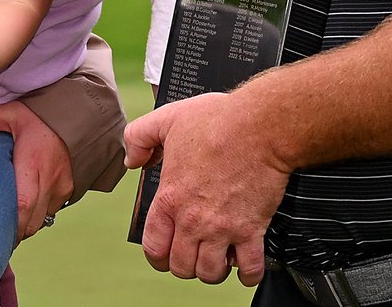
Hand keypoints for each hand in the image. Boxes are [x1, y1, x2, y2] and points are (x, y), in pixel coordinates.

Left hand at [0, 99, 73, 241]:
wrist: (74, 113)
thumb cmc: (39, 115)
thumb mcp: (10, 112)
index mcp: (31, 163)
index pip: (23, 204)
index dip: (12, 224)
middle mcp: (48, 178)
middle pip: (32, 221)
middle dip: (15, 232)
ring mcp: (60, 185)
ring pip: (42, 220)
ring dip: (27, 225)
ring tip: (10, 223)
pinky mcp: (68, 188)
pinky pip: (52, 211)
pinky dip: (39, 214)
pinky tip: (28, 210)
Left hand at [124, 92, 287, 286]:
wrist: (259, 126)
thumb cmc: (219, 121)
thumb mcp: (167, 118)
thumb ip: (139, 136)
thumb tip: (132, 159)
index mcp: (170, 196)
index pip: (153, 246)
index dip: (156, 254)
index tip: (164, 251)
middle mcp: (193, 219)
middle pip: (181, 266)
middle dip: (184, 263)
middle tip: (192, 252)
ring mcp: (223, 228)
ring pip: (211, 273)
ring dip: (213, 269)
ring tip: (217, 255)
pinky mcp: (251, 230)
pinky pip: (249, 269)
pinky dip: (247, 273)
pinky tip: (244, 262)